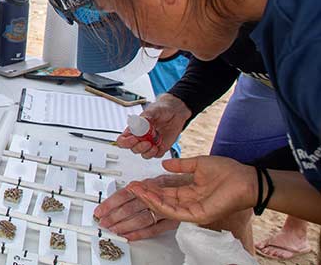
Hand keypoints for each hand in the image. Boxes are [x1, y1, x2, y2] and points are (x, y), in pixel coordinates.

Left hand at [94, 183, 179, 240]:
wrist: (199, 186)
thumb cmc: (174, 184)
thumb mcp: (155, 180)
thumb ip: (139, 187)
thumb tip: (119, 194)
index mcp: (148, 184)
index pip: (125, 194)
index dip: (111, 203)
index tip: (100, 210)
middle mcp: (155, 196)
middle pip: (131, 207)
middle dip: (115, 216)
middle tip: (104, 222)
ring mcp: (164, 208)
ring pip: (141, 218)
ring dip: (125, 225)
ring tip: (114, 230)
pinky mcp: (172, 220)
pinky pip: (155, 228)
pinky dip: (141, 233)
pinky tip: (130, 236)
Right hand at [117, 93, 190, 158]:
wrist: (175, 112)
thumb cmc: (161, 109)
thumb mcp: (152, 110)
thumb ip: (144, 118)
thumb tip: (137, 125)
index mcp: (134, 129)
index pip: (122, 140)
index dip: (125, 142)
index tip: (133, 139)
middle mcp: (141, 138)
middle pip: (133, 149)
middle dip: (139, 147)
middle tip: (146, 142)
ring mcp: (150, 143)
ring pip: (144, 154)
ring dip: (147, 152)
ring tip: (153, 145)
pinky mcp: (160, 147)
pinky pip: (156, 155)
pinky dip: (157, 153)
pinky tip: (159, 146)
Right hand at [126, 156, 257, 224]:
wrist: (247, 179)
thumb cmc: (229, 172)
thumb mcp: (199, 164)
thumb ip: (181, 165)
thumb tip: (165, 164)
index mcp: (190, 191)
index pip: (165, 192)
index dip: (151, 187)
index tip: (138, 182)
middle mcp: (190, 202)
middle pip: (162, 201)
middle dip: (145, 194)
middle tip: (131, 187)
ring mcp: (193, 210)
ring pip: (165, 207)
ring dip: (149, 199)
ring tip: (137, 190)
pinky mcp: (198, 215)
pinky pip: (175, 211)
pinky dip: (161, 204)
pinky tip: (150, 196)